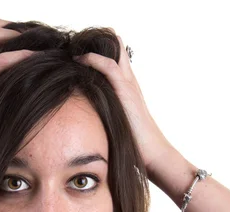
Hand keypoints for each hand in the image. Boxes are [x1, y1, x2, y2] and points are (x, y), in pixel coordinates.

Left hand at [73, 35, 177, 175]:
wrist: (153, 153)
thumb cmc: (135, 145)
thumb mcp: (116, 124)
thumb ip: (104, 116)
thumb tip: (83, 121)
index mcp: (128, 88)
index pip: (116, 60)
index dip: (100, 51)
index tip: (79, 52)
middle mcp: (130, 82)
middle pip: (118, 49)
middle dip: (99, 41)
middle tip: (77, 44)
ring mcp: (129, 85)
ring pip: (115, 52)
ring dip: (94, 46)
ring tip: (75, 46)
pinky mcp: (126, 91)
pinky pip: (109, 67)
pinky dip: (94, 59)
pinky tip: (80, 59)